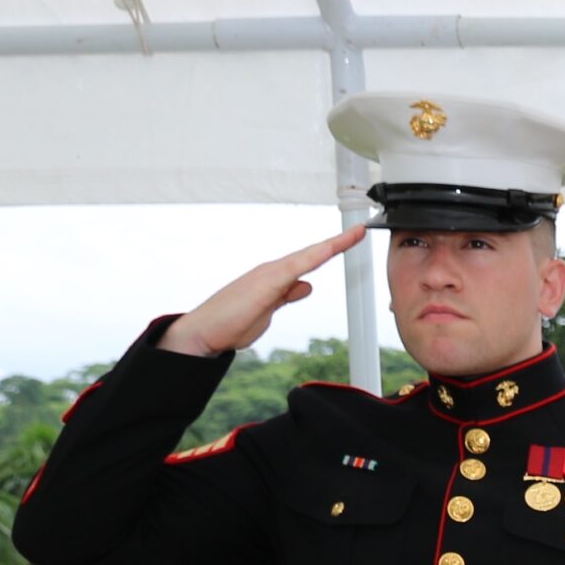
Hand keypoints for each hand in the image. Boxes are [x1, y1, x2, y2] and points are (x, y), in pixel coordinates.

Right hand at [158, 226, 367, 357]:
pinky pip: (295, 267)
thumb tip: (306, 286)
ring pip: (307, 256)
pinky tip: (328, 251)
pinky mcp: (265, 284)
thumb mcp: (269, 311)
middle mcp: (273, 271)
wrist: (203, 332)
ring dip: (331, 245)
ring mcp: (269, 275)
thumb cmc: (231, 323)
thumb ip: (287, 296)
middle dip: (337, 242)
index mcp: (275, 278)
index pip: (309, 261)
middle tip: (361, 231)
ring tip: (355, 235)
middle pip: (312, 254)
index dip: (331, 250)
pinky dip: (313, 257)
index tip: (352, 241)